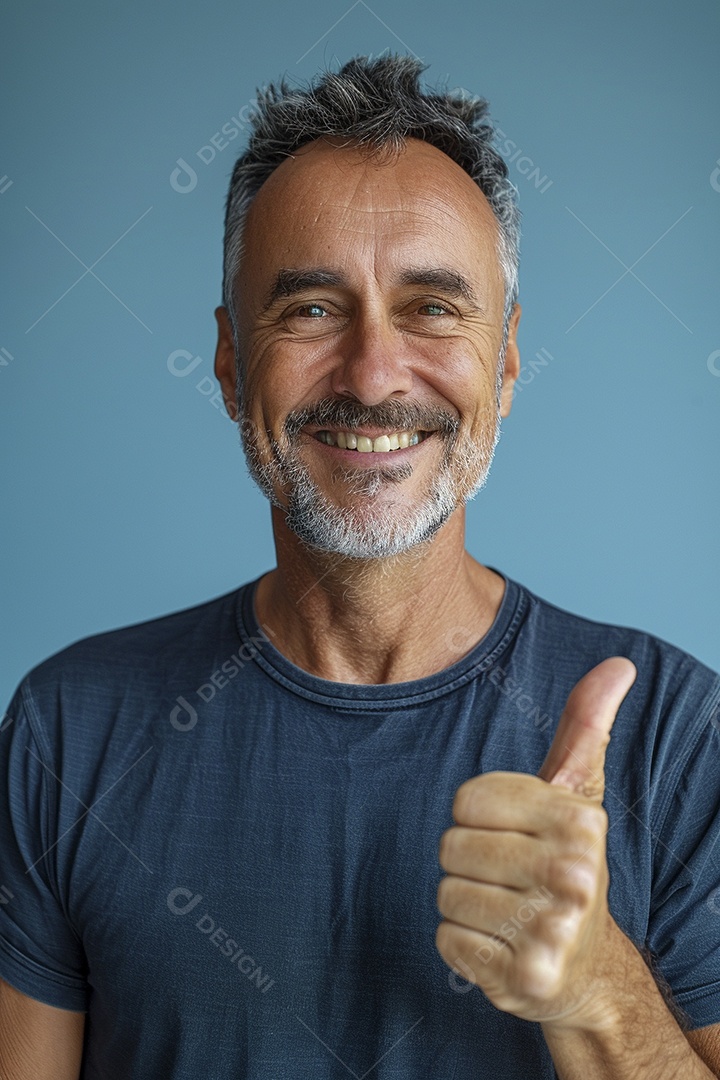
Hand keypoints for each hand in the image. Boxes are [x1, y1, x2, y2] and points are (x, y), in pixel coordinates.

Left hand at [435, 656, 636, 1028]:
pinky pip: (449, 942)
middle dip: (468, 862)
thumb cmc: (564, 862)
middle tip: (507, 878)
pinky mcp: (528, 979)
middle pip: (452, 847)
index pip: (466, 801)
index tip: (509, 832)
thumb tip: (618, 665)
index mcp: (578, 820)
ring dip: (466, 905)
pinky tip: (501, 946)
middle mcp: (573, 874)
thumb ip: (583, 727)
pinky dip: (464, 945)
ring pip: (448, 895)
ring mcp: (553, 930)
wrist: (584, 967)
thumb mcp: (574, 795)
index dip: (476, 817)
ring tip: (506, 911)